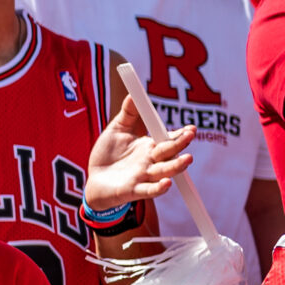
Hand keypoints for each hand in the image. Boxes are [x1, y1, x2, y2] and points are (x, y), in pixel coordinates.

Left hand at [84, 90, 195, 212]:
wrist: (94, 179)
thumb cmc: (108, 154)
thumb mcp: (117, 130)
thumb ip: (128, 114)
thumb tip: (133, 94)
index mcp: (150, 146)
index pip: (169, 139)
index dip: (180, 134)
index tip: (190, 128)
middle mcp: (151, 162)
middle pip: (169, 153)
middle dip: (180, 144)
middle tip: (189, 135)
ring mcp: (144, 176)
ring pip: (164, 171)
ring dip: (176, 166)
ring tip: (187, 159)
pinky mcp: (133, 191)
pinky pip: (148, 190)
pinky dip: (158, 188)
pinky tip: (166, 183)